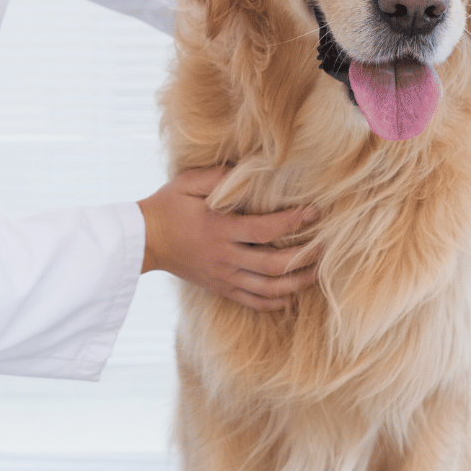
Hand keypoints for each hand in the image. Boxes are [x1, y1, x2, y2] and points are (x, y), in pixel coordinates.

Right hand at [137, 166, 319, 310]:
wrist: (143, 241)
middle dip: (304, 258)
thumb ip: (219, 175)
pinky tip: (290, 296)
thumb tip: (248, 168)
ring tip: (318, 272)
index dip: (293, 222)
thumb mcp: (189, 182)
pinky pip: (252, 301)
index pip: (265, 229)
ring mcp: (223, 276)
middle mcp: (225, 257)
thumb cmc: (167, 206)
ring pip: (268, 289)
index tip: (315, 212)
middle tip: (327, 247)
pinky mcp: (219, 288)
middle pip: (274, 266)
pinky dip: (274, 302)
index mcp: (220, 229)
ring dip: (296, 283)